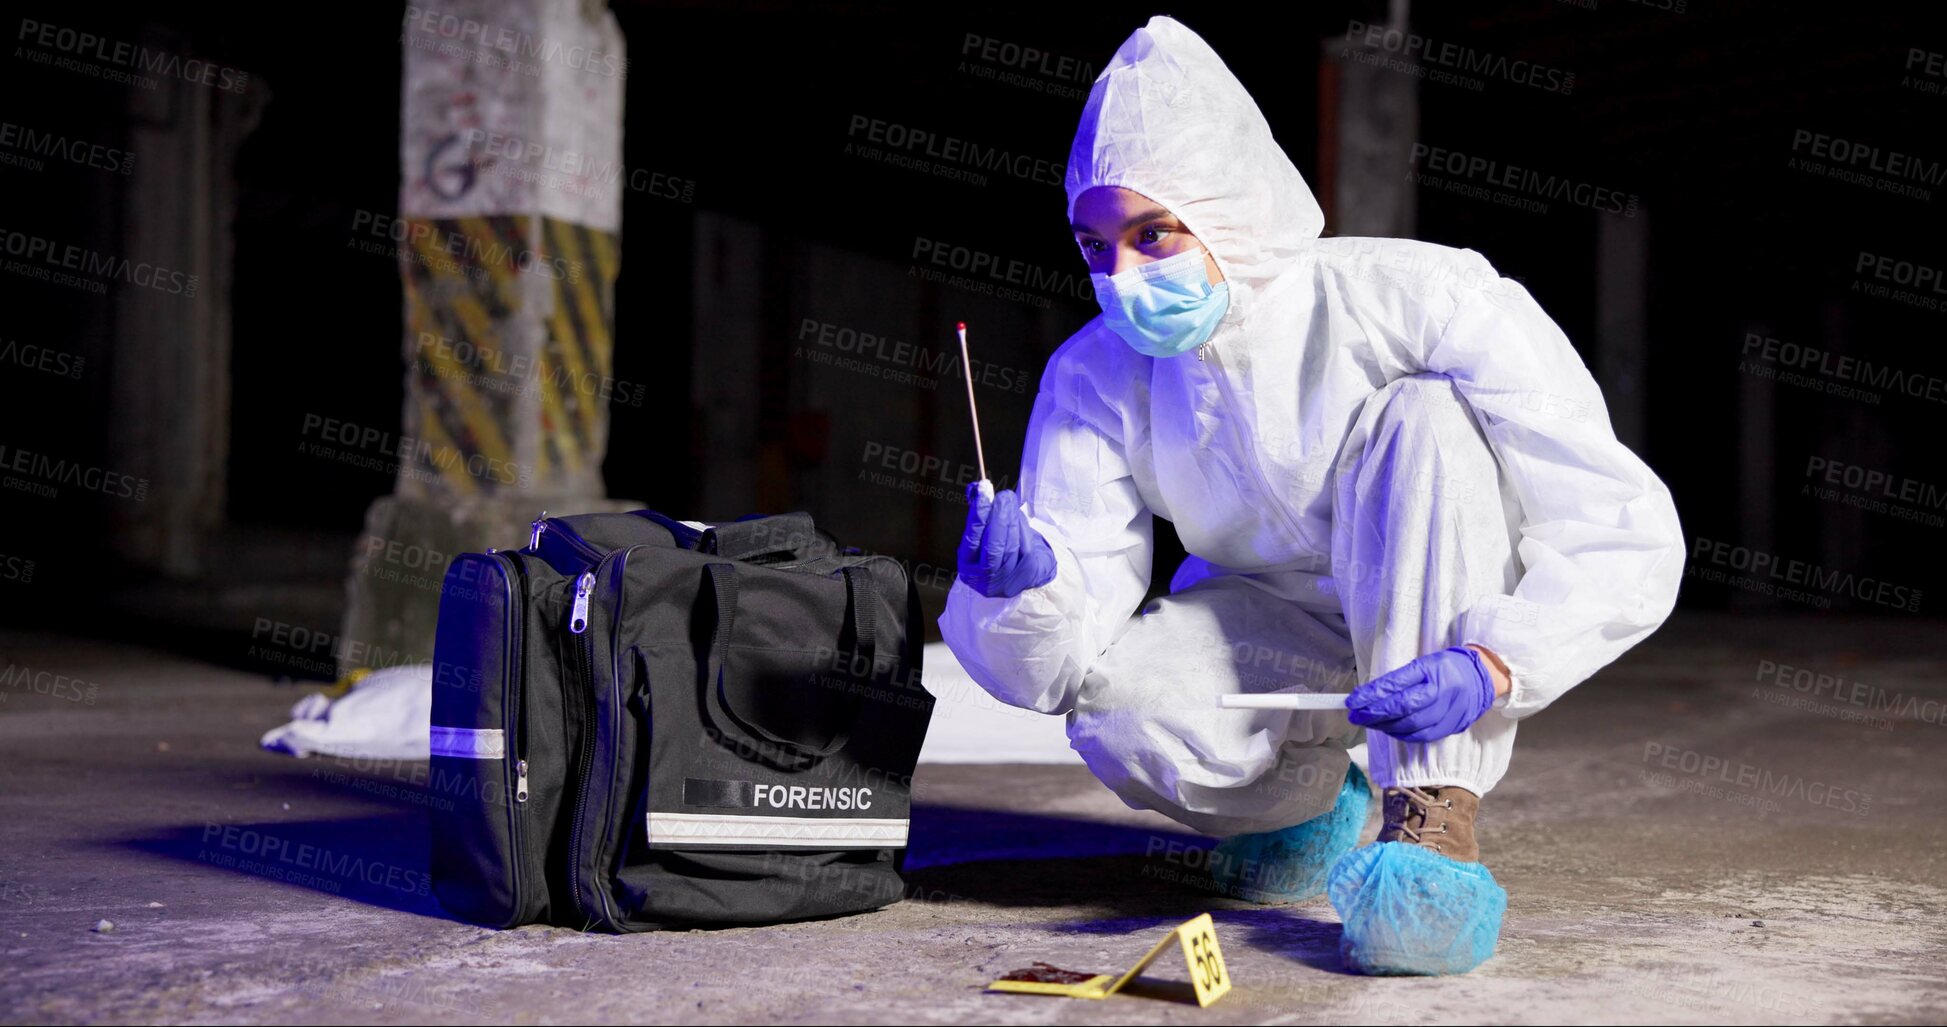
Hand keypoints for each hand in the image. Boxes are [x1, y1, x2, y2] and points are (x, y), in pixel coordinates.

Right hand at [956, 480, 1058, 597]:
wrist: (1016, 573)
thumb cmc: (994, 550)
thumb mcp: (981, 536)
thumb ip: (979, 514)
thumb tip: (977, 489)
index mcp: (969, 568)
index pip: (972, 541)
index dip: (978, 517)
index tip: (982, 495)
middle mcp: (986, 578)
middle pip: (993, 547)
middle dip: (999, 518)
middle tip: (1003, 496)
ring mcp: (1007, 579)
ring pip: (1011, 547)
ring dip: (1012, 520)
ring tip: (1009, 502)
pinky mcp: (1026, 575)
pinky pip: (1026, 549)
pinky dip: (1022, 529)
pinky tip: (1017, 517)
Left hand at [1346, 646, 1495, 742]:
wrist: (1482, 677)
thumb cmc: (1446, 668)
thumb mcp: (1422, 663)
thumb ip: (1399, 680)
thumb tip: (1368, 695)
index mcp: (1432, 669)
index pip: (1397, 684)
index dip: (1372, 694)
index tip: (1352, 701)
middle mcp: (1442, 690)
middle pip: (1403, 707)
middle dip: (1374, 714)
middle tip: (1355, 715)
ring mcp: (1449, 710)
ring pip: (1412, 725)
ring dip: (1386, 726)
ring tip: (1369, 722)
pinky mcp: (1452, 725)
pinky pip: (1423, 736)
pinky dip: (1403, 735)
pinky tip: (1390, 730)